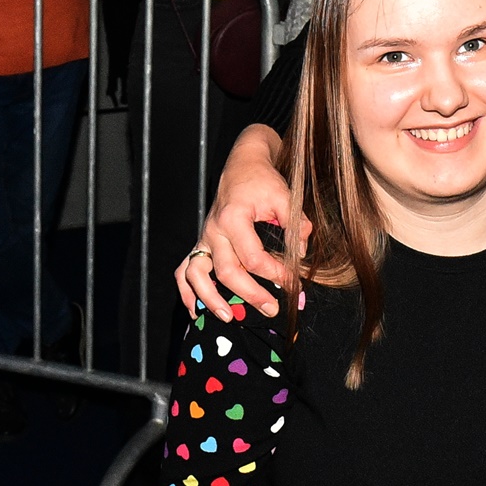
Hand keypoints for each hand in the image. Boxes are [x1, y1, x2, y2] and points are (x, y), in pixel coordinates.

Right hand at [174, 124, 306, 320]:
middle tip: (271, 310)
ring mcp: (203, 238)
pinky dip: (187, 291)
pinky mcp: (200, 244)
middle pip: (227, 271)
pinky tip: (194, 309)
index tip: (294, 282)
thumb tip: (301, 253)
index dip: (276, 273)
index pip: (254, 257)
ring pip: (196, 274)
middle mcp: (213, 231)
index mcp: (233, 218)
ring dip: (210, 299)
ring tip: (228, 318)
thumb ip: (296, 224)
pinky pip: (184, 270)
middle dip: (250, 294)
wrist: (242, 167)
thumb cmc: (263, 182)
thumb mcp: (285, 196)